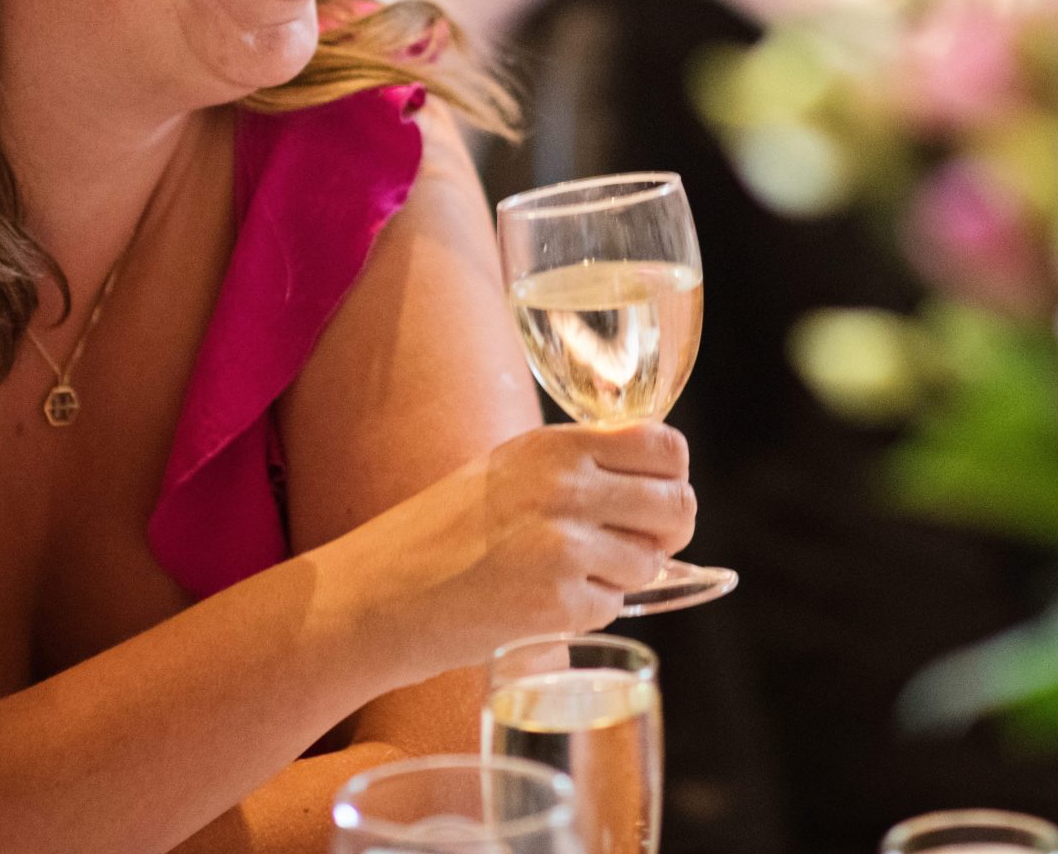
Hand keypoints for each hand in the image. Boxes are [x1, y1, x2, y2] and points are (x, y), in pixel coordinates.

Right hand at [331, 421, 693, 676]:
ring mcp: (563, 545)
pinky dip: (590, 612)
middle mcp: (565, 486)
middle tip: (632, 548)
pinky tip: (544, 604)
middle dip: (667, 534)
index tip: (653, 500)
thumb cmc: (442, 534)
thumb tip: (657, 486)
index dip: (672, 480)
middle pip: (677, 505)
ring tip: (567, 577)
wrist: (380, 593)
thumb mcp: (510, 470)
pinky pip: (614, 606)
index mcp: (556, 445)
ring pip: (651, 562)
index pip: (667, 448)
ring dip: (623, 577)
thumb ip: (579, 467)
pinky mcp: (557, 603)